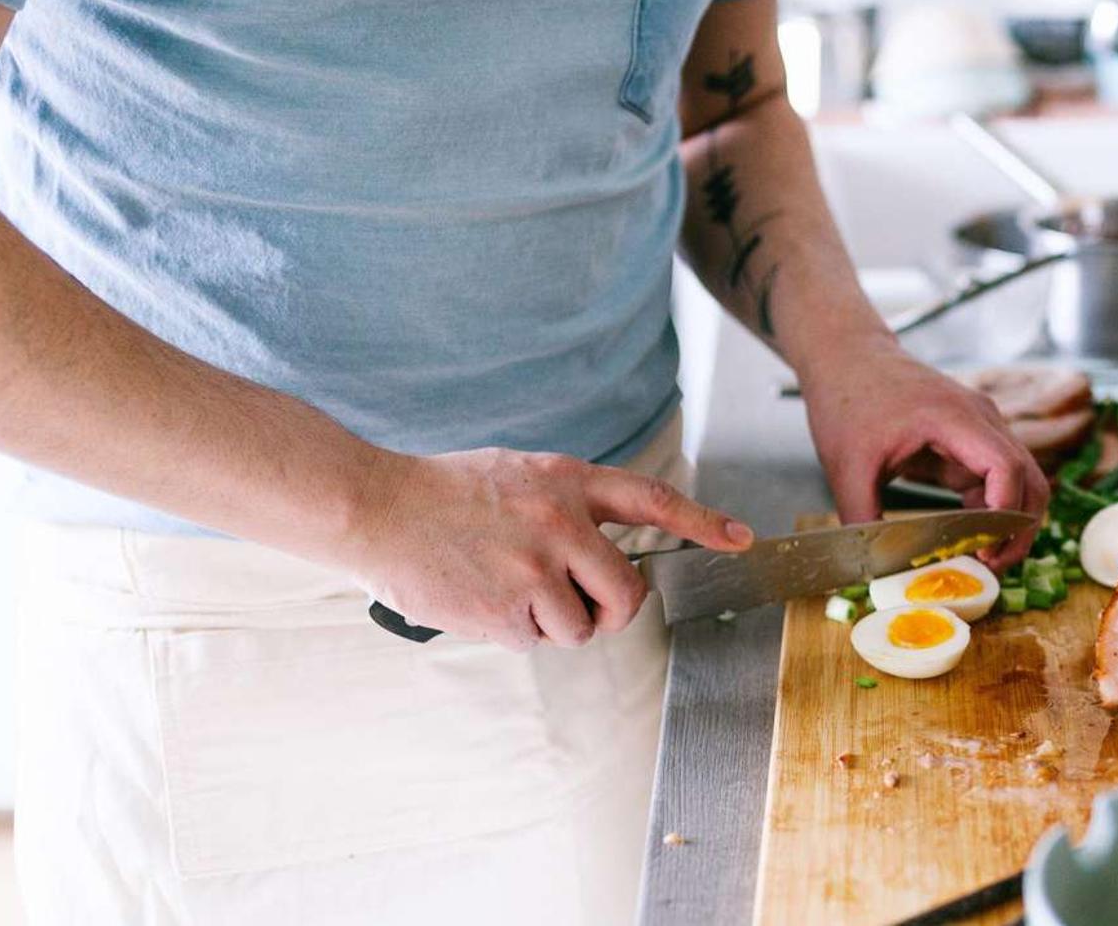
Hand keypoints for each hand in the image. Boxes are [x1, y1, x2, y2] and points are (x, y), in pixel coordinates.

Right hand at [345, 448, 753, 649]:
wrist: (375, 507)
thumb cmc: (446, 494)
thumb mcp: (520, 476)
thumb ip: (569, 506)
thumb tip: (607, 551)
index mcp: (568, 482)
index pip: (652, 501)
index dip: (702, 522)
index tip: (741, 539)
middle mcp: (561, 522)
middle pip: (627, 592)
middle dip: (613, 610)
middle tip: (581, 604)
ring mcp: (534, 569)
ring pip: (580, 627)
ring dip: (552, 622)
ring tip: (506, 587)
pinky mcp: (505, 609)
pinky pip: (535, 641)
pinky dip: (514, 632)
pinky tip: (482, 599)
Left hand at [801, 343, 1048, 566]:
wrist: (847, 358)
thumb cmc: (847, 399)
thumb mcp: (846, 465)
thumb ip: (861, 519)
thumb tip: (871, 569)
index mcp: (954, 417)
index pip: (1006, 467)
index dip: (1004, 514)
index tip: (984, 550)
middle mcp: (981, 420)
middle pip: (1029, 478)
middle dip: (1019, 528)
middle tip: (994, 567)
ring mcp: (981, 429)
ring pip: (1021, 482)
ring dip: (1010, 523)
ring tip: (984, 560)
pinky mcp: (972, 441)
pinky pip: (997, 481)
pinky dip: (992, 512)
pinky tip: (970, 540)